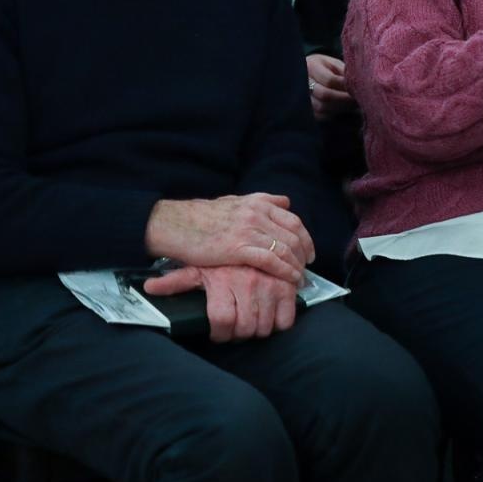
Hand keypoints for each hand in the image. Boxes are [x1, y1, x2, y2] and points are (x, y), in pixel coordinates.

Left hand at [141, 265, 297, 341]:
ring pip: (265, 327)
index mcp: (223, 280)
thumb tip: (149, 288)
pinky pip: (286, 319)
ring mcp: (269, 285)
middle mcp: (247, 283)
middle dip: (240, 334)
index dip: (220, 334)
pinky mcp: (288, 285)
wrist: (252, 228)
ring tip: (252, 324)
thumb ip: (175, 280)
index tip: (220, 334)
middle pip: (245, 328)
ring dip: (258, 331)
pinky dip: (280, 323)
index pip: (222, 321)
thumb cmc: (220, 253)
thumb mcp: (197, 264)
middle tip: (237, 330)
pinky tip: (271, 317)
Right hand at [145, 193, 312, 282]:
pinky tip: (290, 280)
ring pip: (285, 248)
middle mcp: (256, 214)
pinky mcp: (238, 247)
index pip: (293, 220)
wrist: (173, 225)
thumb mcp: (234, 201)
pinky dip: (285, 271)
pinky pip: (271, 260)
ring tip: (299, 278)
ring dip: (296, 265)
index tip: (309, 251)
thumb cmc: (200, 218)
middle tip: (306, 267)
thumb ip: (261, 201)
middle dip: (304, 254)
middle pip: (293, 235)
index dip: (305, 237)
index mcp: (257, 203)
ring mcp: (248, 230)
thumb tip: (284, 202)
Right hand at [305, 53, 355, 119]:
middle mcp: (302, 82)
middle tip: (359, 100)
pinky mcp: (305, 110)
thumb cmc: (326, 68)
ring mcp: (301, 97)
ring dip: (341, 108)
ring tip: (354, 106)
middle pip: (325, 95)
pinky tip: (345, 112)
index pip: (330, 80)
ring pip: (322, 108)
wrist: (308, 75)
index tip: (360, 89)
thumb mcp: (334, 64)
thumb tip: (360, 84)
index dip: (346, 87)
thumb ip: (343, 72)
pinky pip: (320, 116)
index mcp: (311, 66)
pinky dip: (334, 115)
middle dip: (345, 99)